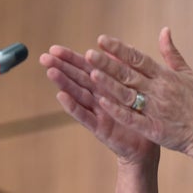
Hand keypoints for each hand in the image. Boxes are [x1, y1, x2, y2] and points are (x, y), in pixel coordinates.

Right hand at [40, 44, 157, 164]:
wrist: (148, 144)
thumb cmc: (142, 116)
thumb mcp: (136, 90)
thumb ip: (125, 70)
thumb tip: (115, 50)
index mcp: (107, 86)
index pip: (86, 68)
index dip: (71, 59)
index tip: (54, 48)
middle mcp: (99, 98)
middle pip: (78, 80)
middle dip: (61, 68)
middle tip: (44, 57)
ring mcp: (98, 113)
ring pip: (79, 95)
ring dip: (64, 84)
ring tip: (51, 72)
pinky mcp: (100, 128)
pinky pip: (86, 116)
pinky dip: (74, 107)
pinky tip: (61, 96)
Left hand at [84, 27, 192, 158]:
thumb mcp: (188, 74)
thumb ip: (172, 53)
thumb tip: (164, 30)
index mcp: (166, 76)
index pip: (138, 58)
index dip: (119, 49)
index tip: (102, 40)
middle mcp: (159, 90)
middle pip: (129, 74)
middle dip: (108, 64)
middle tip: (89, 54)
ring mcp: (156, 109)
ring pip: (127, 94)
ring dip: (110, 84)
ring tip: (92, 74)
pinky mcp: (154, 128)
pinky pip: (133, 117)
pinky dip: (118, 110)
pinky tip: (103, 102)